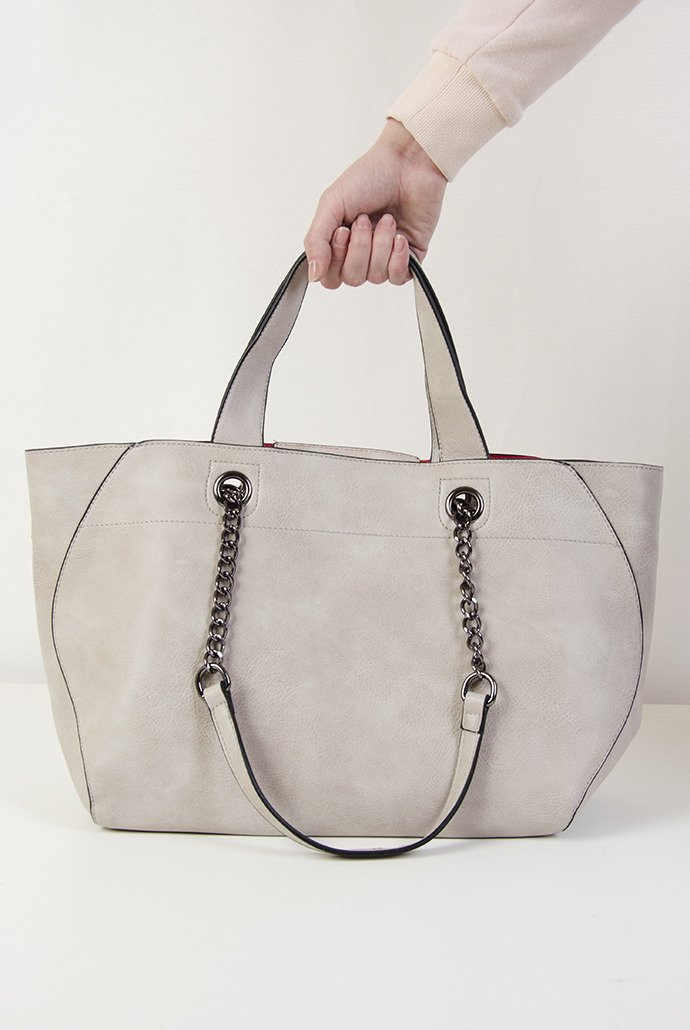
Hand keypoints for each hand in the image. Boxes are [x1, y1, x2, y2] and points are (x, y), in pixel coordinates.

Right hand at [304, 118, 446, 287]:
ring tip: (388, 219)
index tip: (343, 230)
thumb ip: (316, 240)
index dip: (336, 259)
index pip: (330, 277)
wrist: (408, 162)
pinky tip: (401, 237)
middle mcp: (361, 254)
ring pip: (376, 277)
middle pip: (352, 279)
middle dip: (359, 248)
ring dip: (380, 245)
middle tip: (365, 219)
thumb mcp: (331, 204)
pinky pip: (399, 278)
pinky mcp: (410, 258)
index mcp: (339, 242)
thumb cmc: (370, 176)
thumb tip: (312, 274)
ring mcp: (385, 257)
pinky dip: (398, 259)